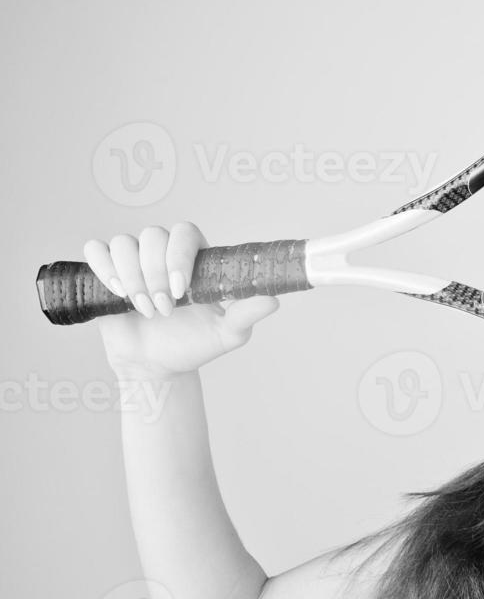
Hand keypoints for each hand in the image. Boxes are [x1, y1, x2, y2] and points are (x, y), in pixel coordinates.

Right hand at [83, 222, 279, 379]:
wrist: (158, 365)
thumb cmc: (195, 345)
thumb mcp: (228, 334)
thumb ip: (247, 314)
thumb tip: (273, 299)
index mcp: (196, 259)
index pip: (185, 232)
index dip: (178, 254)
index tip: (180, 289)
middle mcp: (163, 253)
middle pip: (152, 235)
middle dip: (154, 274)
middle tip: (164, 309)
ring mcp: (133, 260)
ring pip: (123, 243)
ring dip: (131, 278)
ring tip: (145, 310)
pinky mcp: (106, 270)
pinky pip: (96, 250)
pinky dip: (103, 268)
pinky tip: (118, 293)